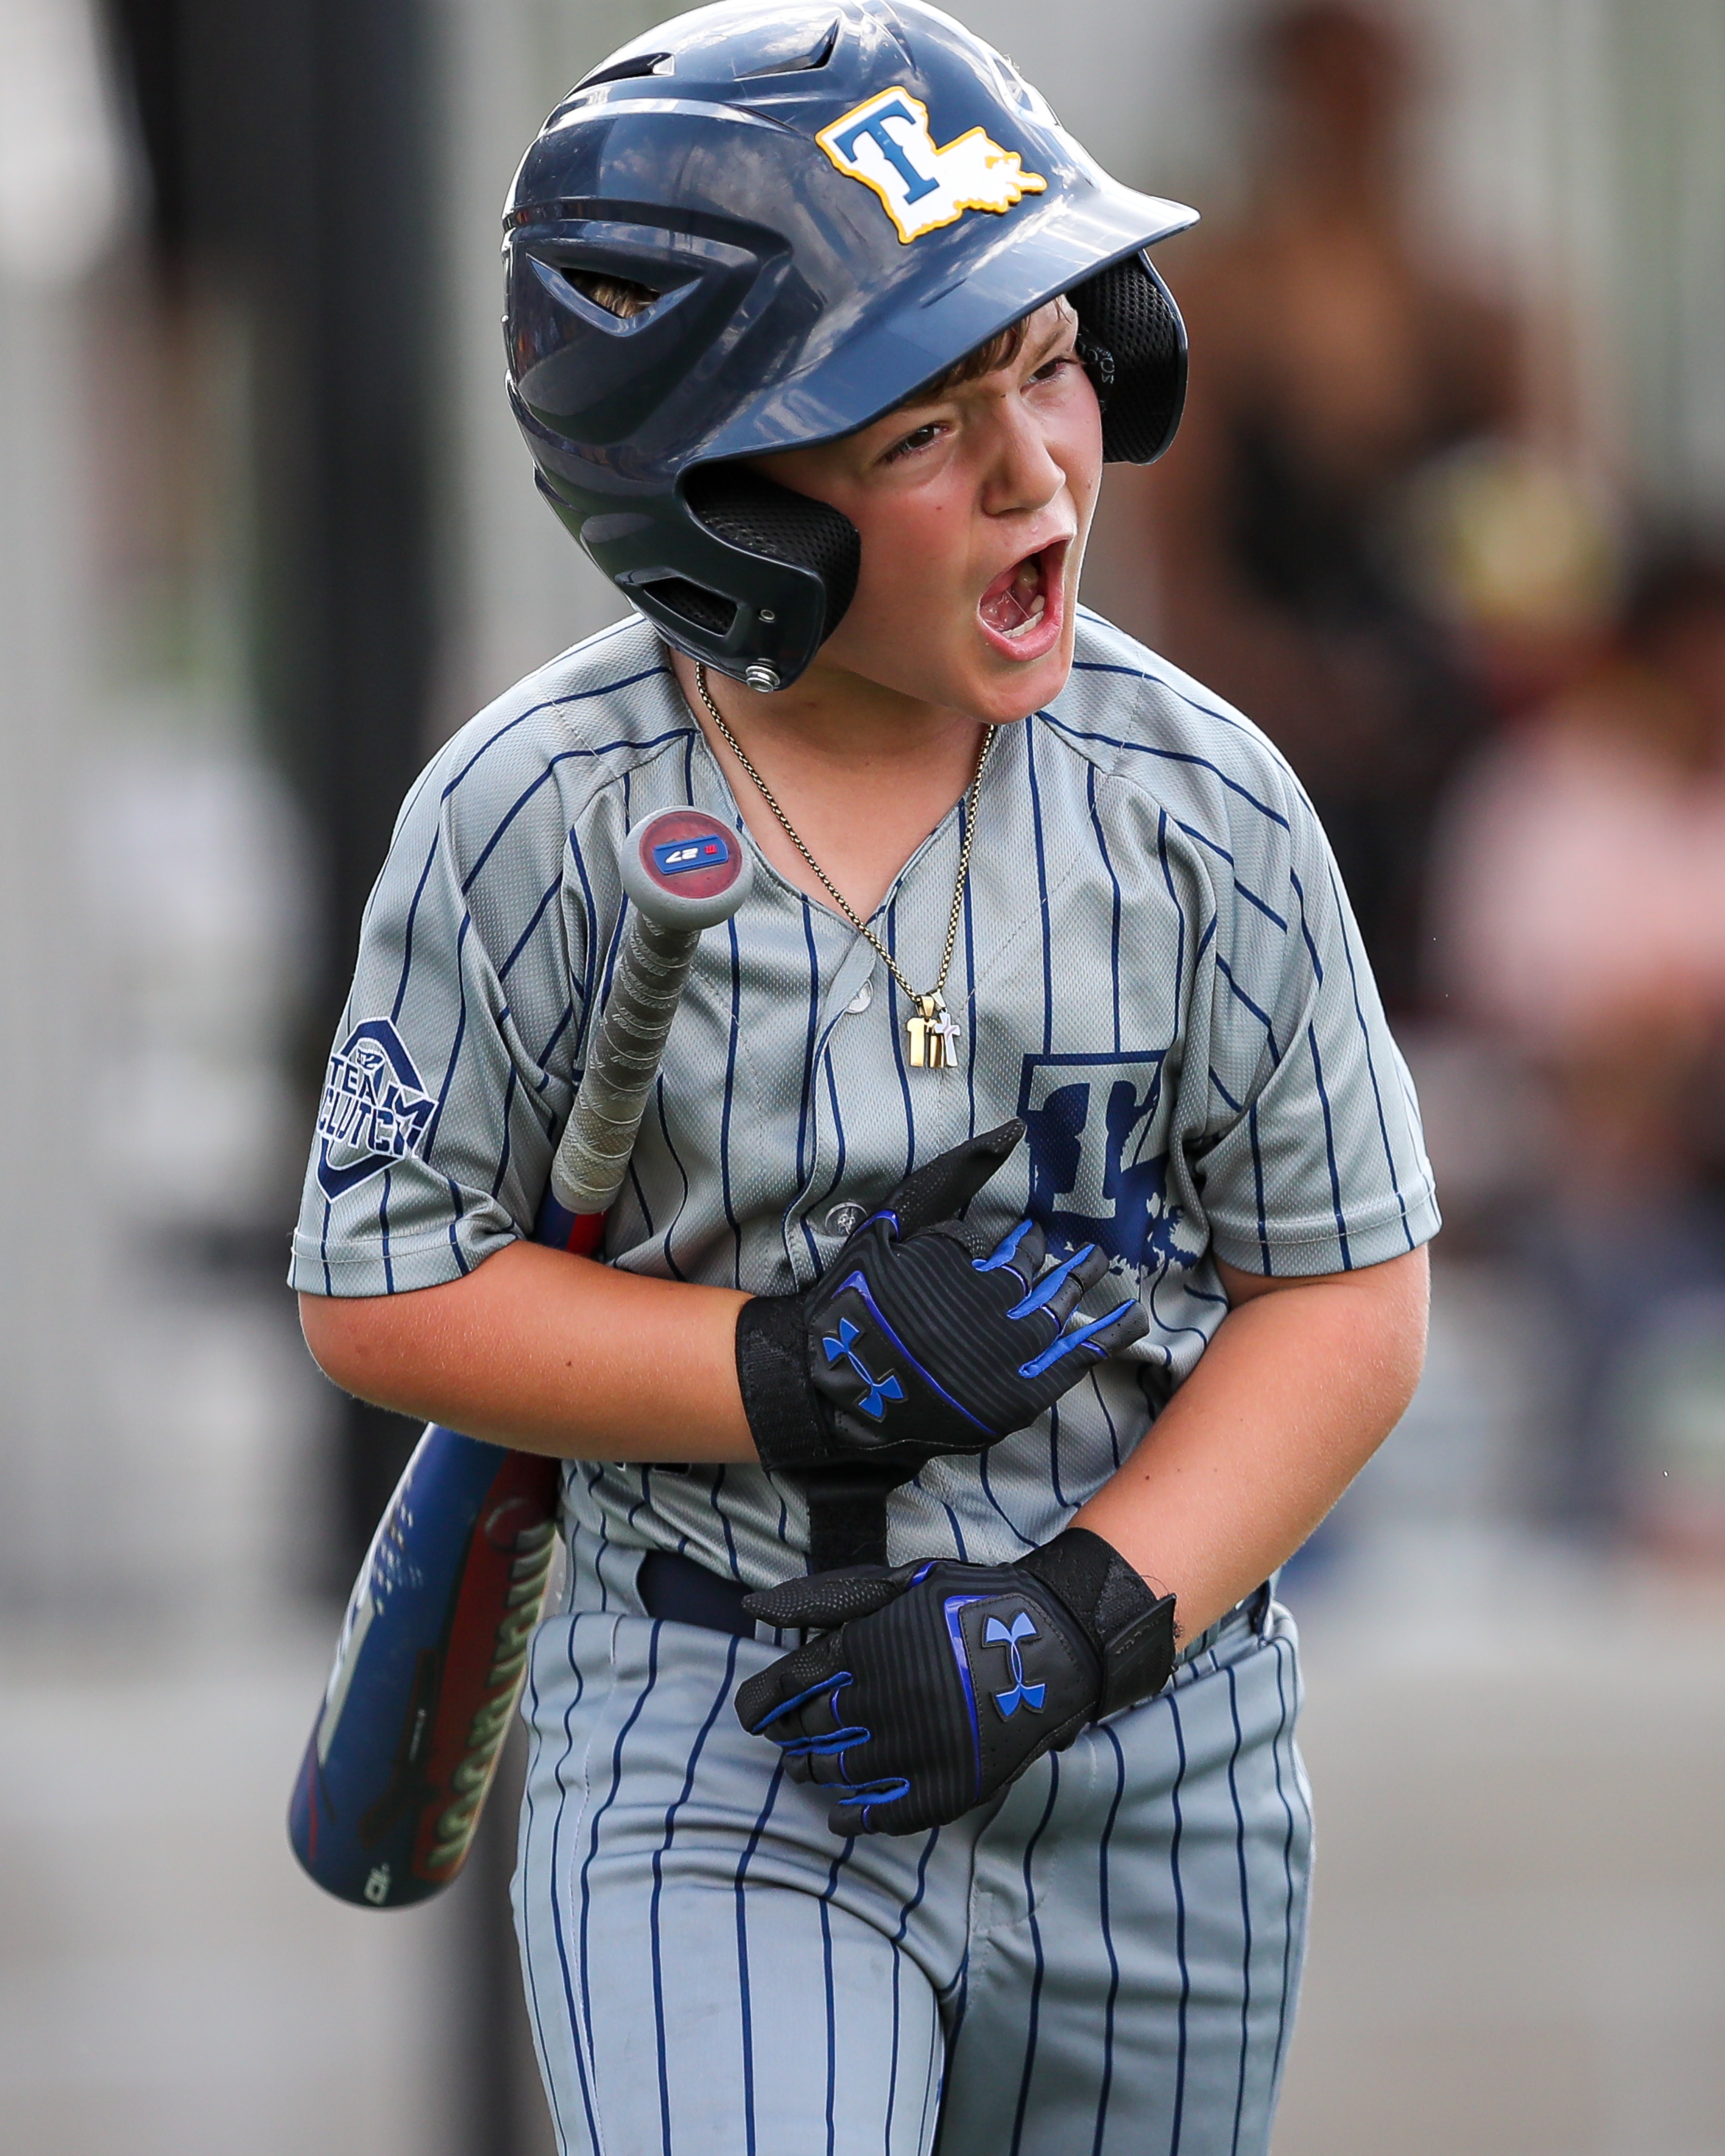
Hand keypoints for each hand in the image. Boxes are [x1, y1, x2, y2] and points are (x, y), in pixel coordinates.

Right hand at [735, 1121, 1148, 1478]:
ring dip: (1081, 1283)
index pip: (1005, 1246)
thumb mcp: (890, 1226)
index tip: (1029, 1237)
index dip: (1022, 1242)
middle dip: (1058, 1261)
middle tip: (1078, 1253)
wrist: (836, 1388)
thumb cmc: (854, 1303)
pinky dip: (1110, 1337)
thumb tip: (1010, 1129)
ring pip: (1060, 1309)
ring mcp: (1010, 1352)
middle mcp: (994, 1303)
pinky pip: (1077, 1360)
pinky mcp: (1018, 1395)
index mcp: (968, 1261)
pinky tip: (1134, 1319)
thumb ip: (947, 1177)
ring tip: (1097, 1265)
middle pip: (1039, 1275)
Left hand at [735, 1528, 1177, 1834]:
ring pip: (839, 1774)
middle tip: (791, 1742)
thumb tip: (752, 1609)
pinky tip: (843, 1813)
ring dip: (817, 1774)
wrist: (1051, 1640)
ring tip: (815, 1768)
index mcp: (867, 1647)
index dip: (763, 1705)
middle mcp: (886, 1699)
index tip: (757, 1716)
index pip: (787, 1687)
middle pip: (809, 1733)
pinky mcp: (947, 1786)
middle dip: (792, 1739)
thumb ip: (823, 1598)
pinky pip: (881, 1815)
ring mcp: (917, 1747)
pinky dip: (853, 1818)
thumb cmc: (966, 1604)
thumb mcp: (895, 1582)